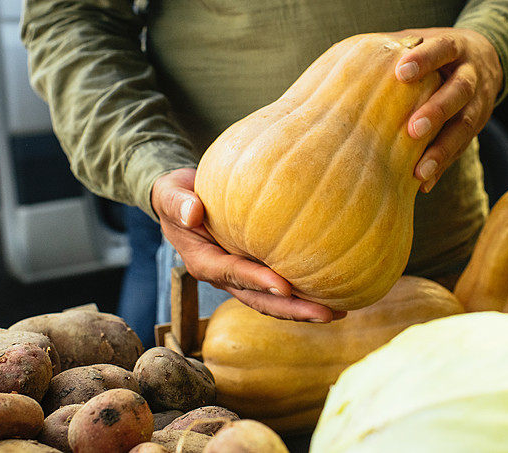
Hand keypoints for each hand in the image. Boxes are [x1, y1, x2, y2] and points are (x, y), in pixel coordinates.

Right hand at [151, 168, 345, 321]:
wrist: (182, 202)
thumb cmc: (176, 196)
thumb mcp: (170, 194)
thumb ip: (178, 202)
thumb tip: (193, 211)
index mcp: (203, 262)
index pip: (232, 274)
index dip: (257, 282)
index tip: (284, 287)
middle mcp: (224, 276)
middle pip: (259, 299)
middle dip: (291, 310)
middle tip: (325, 313)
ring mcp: (240, 276)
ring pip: (272, 299)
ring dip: (302, 308)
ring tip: (337, 311)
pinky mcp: (254, 268)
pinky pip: (279, 284)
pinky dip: (302, 291)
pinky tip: (333, 290)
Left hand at [391, 28, 502, 192]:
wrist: (489, 59)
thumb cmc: (439, 52)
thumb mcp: (426, 39)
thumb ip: (397, 46)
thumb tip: (350, 55)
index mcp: (456, 49)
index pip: (443, 49)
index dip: (425, 60)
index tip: (401, 72)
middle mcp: (472, 76)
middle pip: (460, 91)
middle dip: (438, 110)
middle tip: (413, 129)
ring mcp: (479, 103)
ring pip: (465, 125)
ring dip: (442, 149)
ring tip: (421, 170)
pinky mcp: (477, 127)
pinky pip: (462, 149)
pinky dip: (443, 166)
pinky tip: (424, 184)